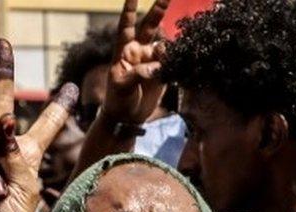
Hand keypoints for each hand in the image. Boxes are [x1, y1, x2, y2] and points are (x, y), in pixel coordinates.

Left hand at [101, 0, 170, 125]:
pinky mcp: (162, 73)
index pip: (126, 27)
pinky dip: (176, 62)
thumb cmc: (118, 100)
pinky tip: (177, 67)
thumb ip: (137, 74)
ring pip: (164, 47)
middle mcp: (138, 52)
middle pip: (149, 27)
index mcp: (124, 52)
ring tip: (162, 69)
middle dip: (157, 11)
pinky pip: (171, 62)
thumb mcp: (122, 87)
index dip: (129, 11)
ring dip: (167, 52)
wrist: (127, 118)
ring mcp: (151, 62)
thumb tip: (154, 66)